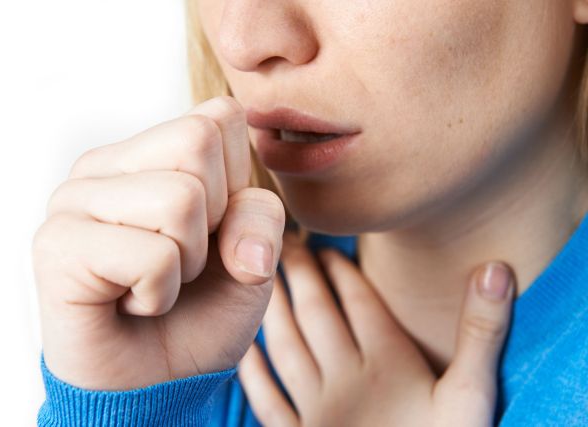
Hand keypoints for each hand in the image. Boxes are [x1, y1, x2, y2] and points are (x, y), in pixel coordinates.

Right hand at [32, 96, 285, 389]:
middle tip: (181, 262)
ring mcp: (74, 200)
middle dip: (213, 222)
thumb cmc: (201, 311)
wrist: (158, 378)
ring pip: (179, 198)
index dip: (238, 186)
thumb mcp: (254, 260)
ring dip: (187, 264)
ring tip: (155, 283)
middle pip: (198, 142)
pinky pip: (152, 254)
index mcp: (149, 152)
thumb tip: (240, 238)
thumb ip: (261, 220)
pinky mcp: (56, 245)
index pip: (220, 117)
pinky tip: (130, 302)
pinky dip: (160, 293)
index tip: (212, 232)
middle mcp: (105, 164)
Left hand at [238, 231, 514, 426]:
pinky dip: (253, 371)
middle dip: (300, 274)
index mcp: (388, 363)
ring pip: (287, 346)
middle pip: (316, 313)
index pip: (357, 300)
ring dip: (273, 309)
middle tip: (284, 242)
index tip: (322, 243)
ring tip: (262, 278)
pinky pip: (268, 399)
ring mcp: (318, 410)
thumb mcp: (473, 398)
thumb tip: (495, 268)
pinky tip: (244, 348)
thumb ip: (481, 334)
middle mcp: (346, 379)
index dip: (338, 268)